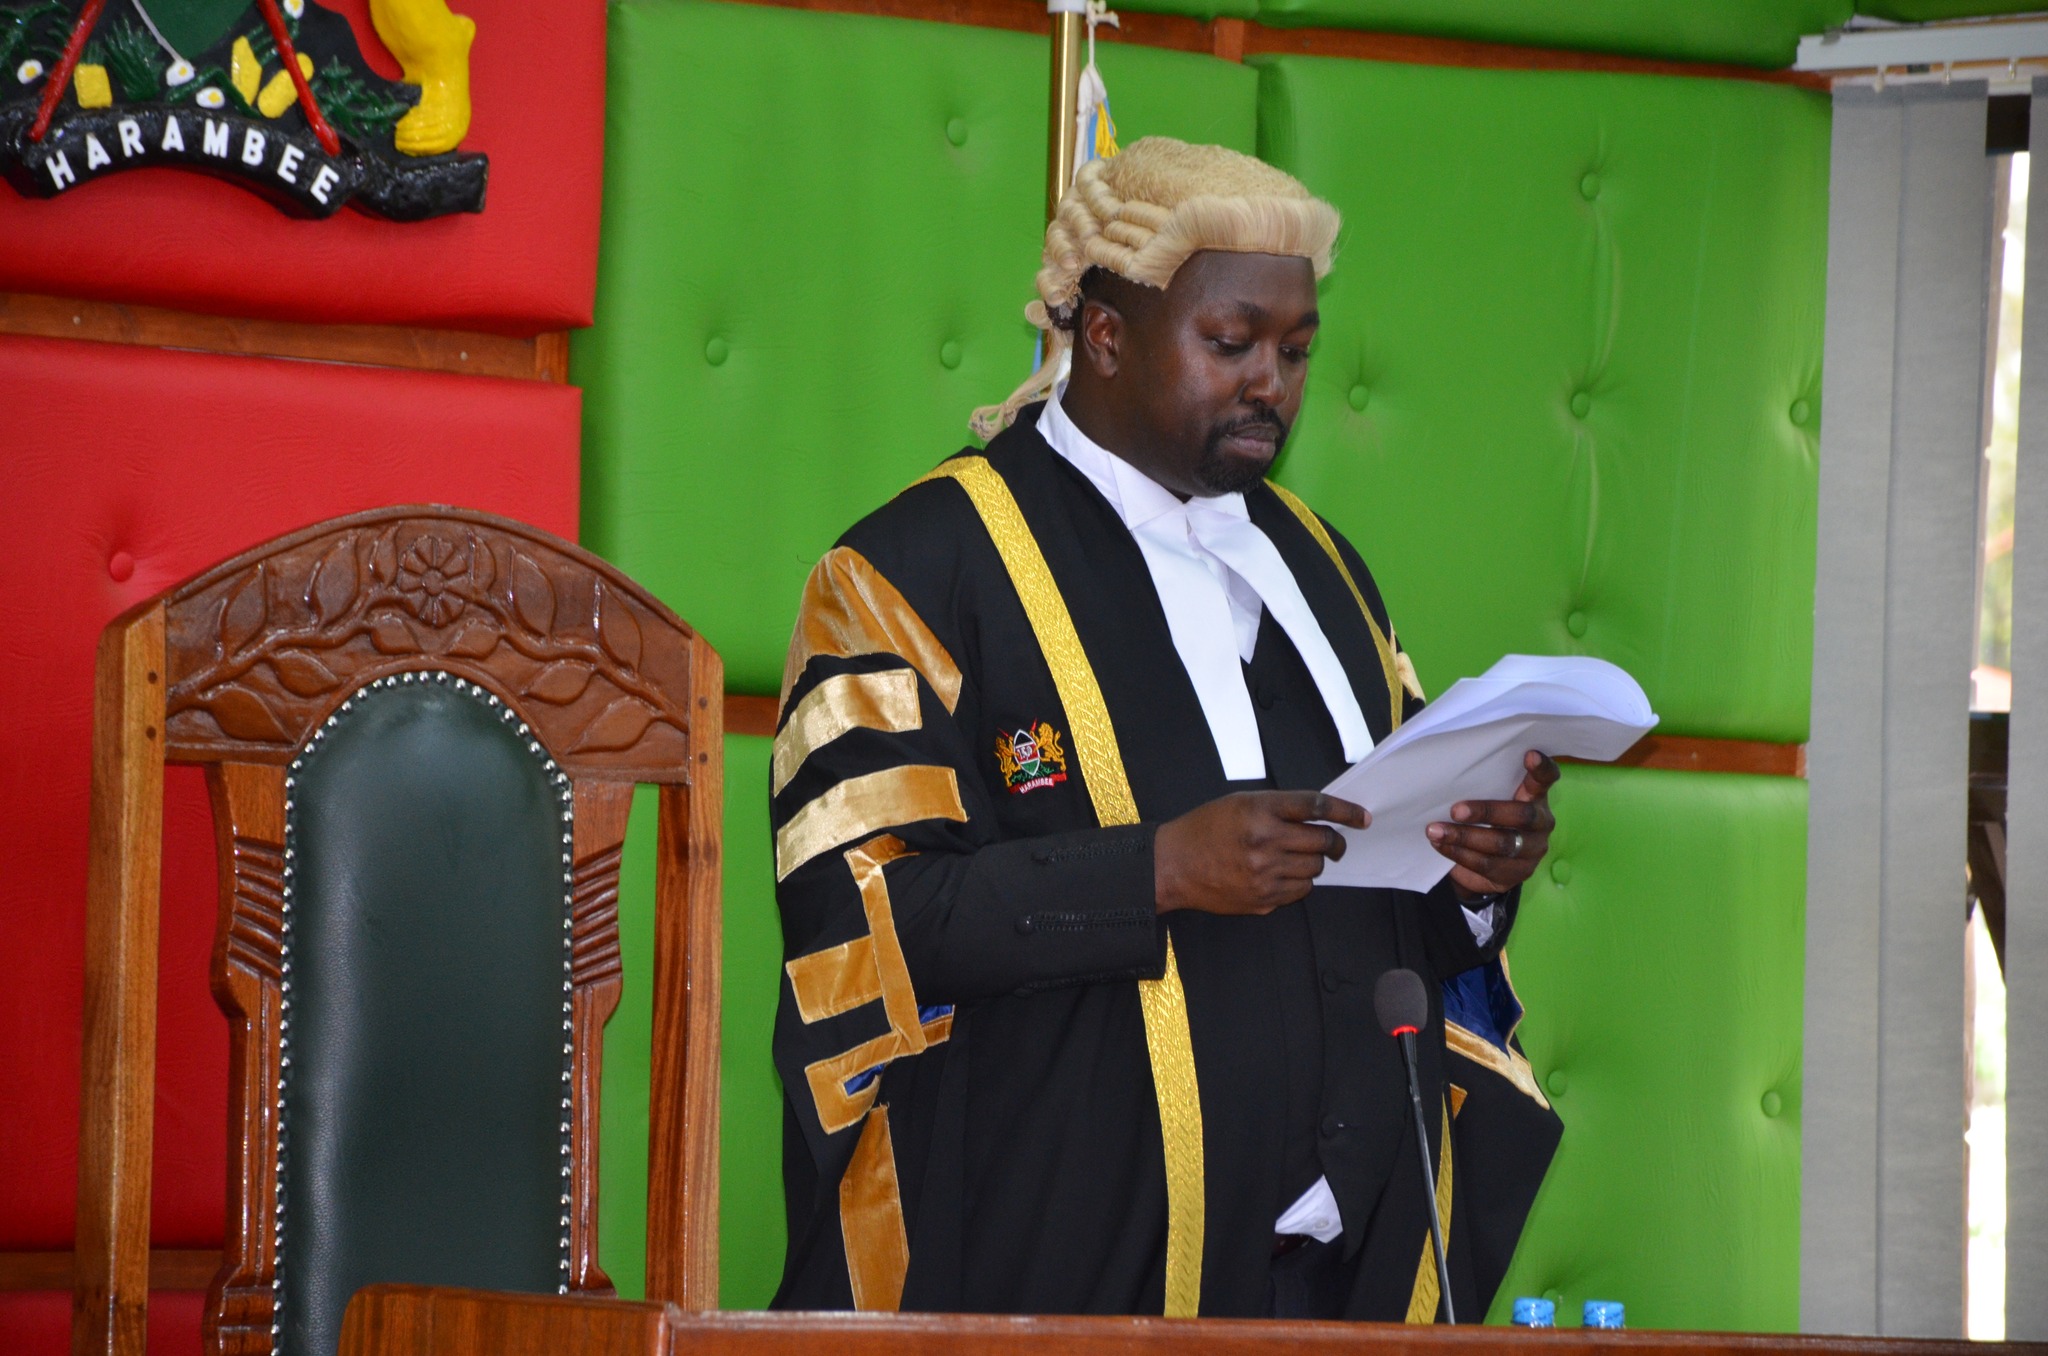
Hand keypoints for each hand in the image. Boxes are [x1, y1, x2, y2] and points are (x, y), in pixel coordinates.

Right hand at [1155, 791, 1368, 915]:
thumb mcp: (1240, 803)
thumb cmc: (1205, 829)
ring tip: (1293, 858)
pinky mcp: (1263, 900)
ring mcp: (1265, 874)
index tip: (1363, 818)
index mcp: (1259, 810)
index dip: (1345, 812)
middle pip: (1323, 842)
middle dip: (1335, 843)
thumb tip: (1320, 817)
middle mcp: (1265, 841)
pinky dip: (1299, 882)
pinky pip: (1300, 892)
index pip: (1316, 807)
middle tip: (1334, 843)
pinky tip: (1280, 875)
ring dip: (1313, 862)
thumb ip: (1279, 808)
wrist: (1173, 865)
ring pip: (1315, 869)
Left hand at [1426, 751, 1559, 896]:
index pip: (1545, 780)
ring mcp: (1532, 850)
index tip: (1529, 754)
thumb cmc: (1486, 821)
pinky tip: (1441, 845)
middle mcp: (1541, 823)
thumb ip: (1484, 788)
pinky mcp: (1517, 873)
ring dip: (1464, 837)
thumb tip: (1446, 774)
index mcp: (1535, 797)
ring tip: (1435, 831)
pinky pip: (1487, 864)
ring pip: (1501, 843)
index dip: (1541, 768)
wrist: (1488, 867)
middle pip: (1522, 815)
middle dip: (1486, 811)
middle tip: (1455, 810)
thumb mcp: (1490, 801)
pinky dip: (1459, 853)